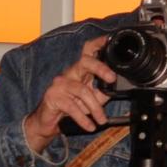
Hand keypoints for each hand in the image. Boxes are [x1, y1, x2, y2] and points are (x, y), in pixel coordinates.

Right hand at [23, 35, 116, 152]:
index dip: (97, 44)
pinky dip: (83, 118)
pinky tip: (89, 125)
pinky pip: (72, 107)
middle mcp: (69, 74)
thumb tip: (116, 87)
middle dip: (100, 68)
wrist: (49, 124)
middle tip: (112, 79)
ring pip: (82, 91)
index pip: (87, 52)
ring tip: (101, 120)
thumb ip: (102, 92)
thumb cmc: (70, 109)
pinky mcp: (53, 96)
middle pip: (85, 62)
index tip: (108, 40)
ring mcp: (60, 84)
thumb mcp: (91, 101)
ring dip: (95, 108)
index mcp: (80, 72)